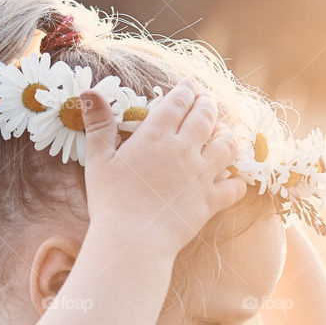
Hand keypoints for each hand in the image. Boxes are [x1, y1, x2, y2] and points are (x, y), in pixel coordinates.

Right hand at [79, 77, 246, 255]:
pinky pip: (235, 186)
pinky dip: (237, 181)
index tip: (190, 85)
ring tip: (222, 132)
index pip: (178, 102)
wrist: (132, 239)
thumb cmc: (110, 201)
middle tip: (207, 101)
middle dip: (208, 105)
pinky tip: (232, 179)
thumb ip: (98, 124)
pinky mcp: (210, 201)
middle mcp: (183, 149)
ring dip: (226, 135)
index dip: (186, 90)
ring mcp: (201, 175)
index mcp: (156, 135)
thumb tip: (88, 92)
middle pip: (205, 117)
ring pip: (226, 145)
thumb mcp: (99, 160)